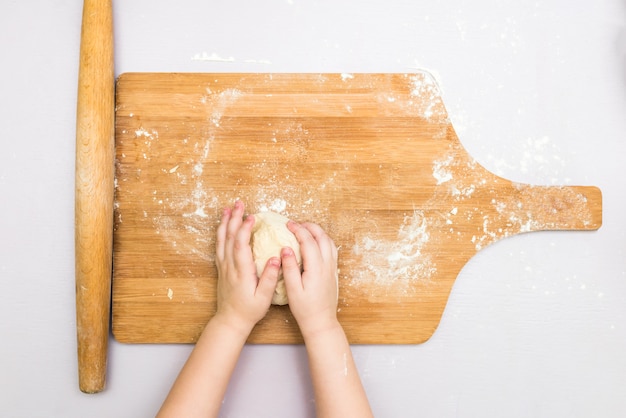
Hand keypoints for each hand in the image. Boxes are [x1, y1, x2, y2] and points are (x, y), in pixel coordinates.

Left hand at [214, 201, 279, 334]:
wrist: (230, 321)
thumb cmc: (249, 310)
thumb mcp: (264, 298)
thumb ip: (270, 278)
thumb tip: (276, 259)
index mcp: (241, 272)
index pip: (241, 245)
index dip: (244, 229)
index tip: (252, 217)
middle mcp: (230, 266)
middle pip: (229, 238)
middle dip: (234, 218)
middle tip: (239, 203)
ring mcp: (224, 266)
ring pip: (222, 240)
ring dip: (225, 223)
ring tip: (228, 209)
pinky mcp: (222, 268)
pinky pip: (219, 246)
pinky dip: (221, 233)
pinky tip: (223, 226)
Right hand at [281, 221, 338, 338]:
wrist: (321, 322)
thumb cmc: (305, 309)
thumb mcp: (293, 290)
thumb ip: (289, 268)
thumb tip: (285, 249)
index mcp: (316, 268)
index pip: (309, 241)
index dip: (298, 230)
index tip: (288, 224)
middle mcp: (327, 265)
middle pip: (322, 237)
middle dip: (309, 226)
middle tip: (296, 224)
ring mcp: (332, 268)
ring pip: (329, 242)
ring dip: (318, 232)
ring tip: (305, 230)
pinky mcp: (333, 272)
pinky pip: (331, 250)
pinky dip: (324, 240)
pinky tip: (315, 243)